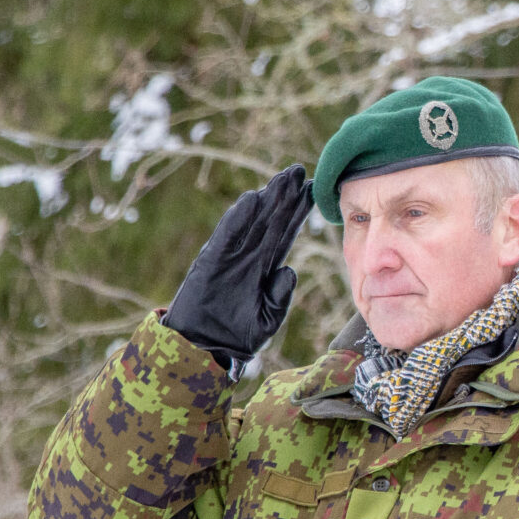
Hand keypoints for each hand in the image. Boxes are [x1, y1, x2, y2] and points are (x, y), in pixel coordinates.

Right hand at [163, 165, 313, 371]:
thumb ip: (280, 295)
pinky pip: (227, 236)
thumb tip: (290, 269)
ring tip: (282, 178)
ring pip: (252, 222)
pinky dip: (238, 219)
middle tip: (300, 170)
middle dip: (286, 196)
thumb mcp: (268, 318)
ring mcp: (230, 256)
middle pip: (272, 220)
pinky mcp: (211, 261)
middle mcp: (249, 256)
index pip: (285, 233)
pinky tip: (252, 200)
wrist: (204, 347)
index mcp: (265, 268)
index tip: (314, 190)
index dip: (298, 212)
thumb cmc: (237, 336)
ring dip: (266, 199)